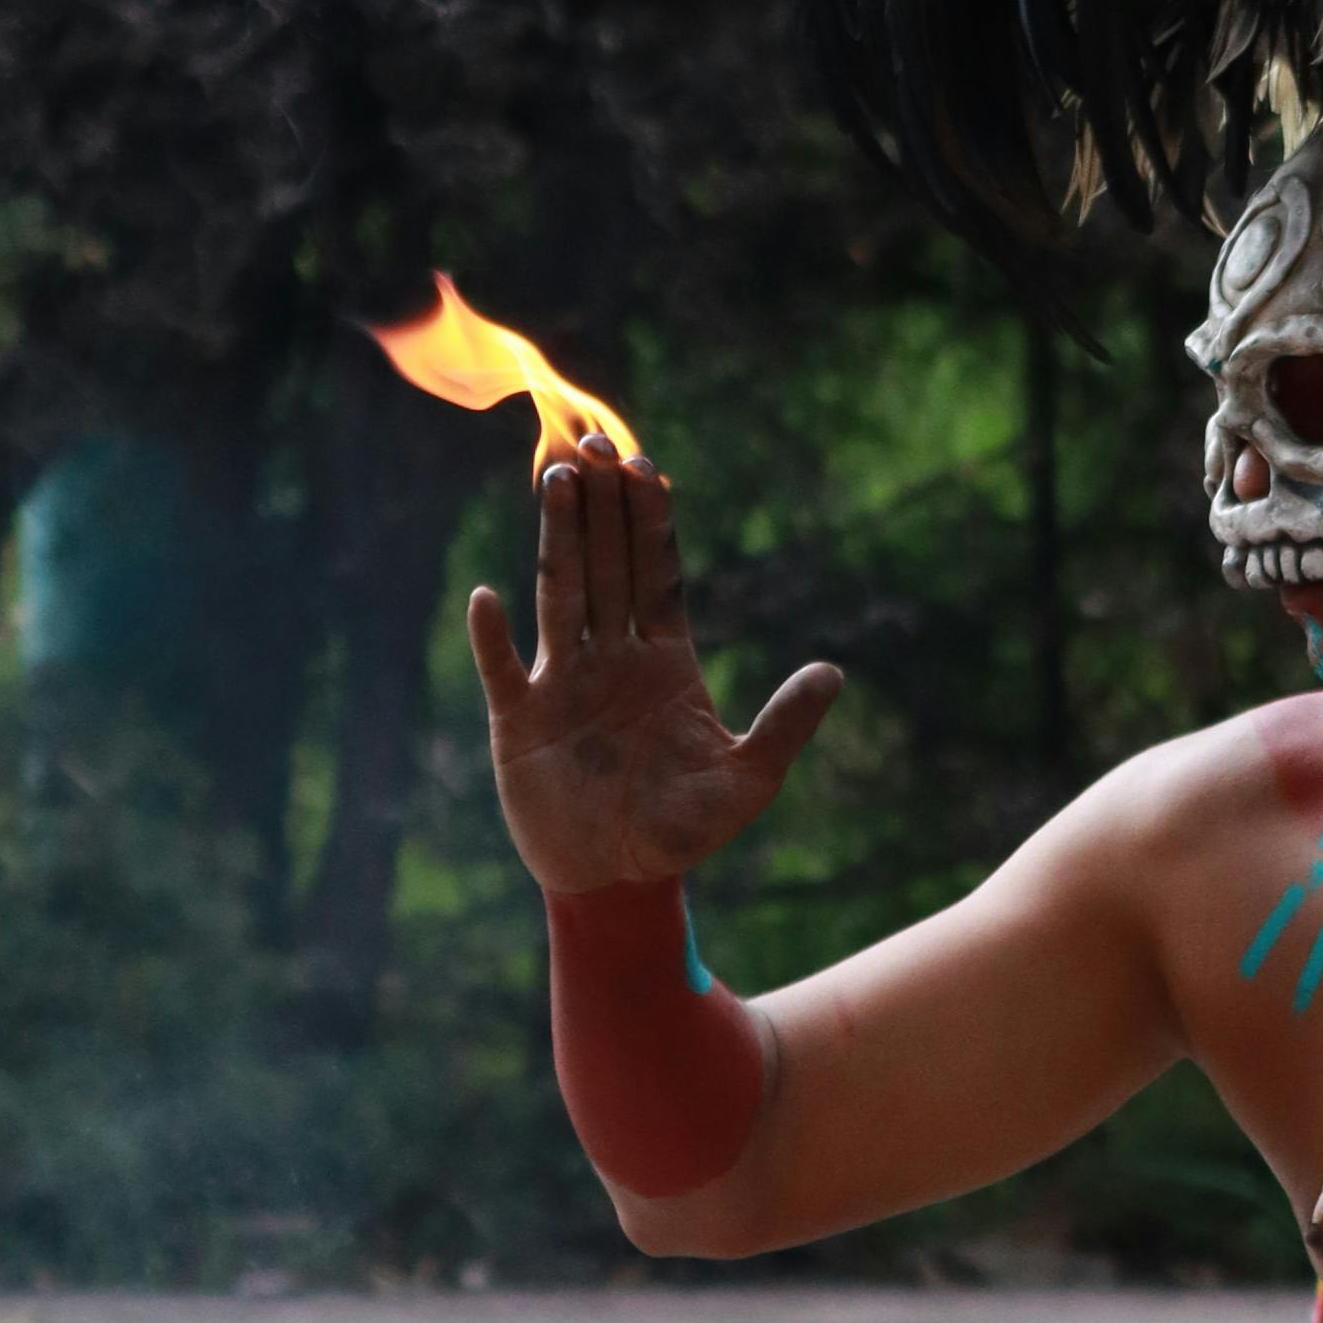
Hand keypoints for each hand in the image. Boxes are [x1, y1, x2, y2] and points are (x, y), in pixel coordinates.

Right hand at [465, 434, 842, 896]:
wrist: (619, 879)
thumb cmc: (683, 831)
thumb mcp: (748, 781)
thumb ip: (785, 725)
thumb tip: (834, 672)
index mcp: (664, 660)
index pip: (658, 574)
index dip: (652, 520)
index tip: (647, 466)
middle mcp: (611, 657)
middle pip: (607, 564)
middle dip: (602, 505)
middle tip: (595, 442)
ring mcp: (562, 683)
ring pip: (560, 594)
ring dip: (559, 539)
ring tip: (555, 480)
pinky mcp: (519, 721)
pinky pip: (503, 670)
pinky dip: (492, 638)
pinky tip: (487, 599)